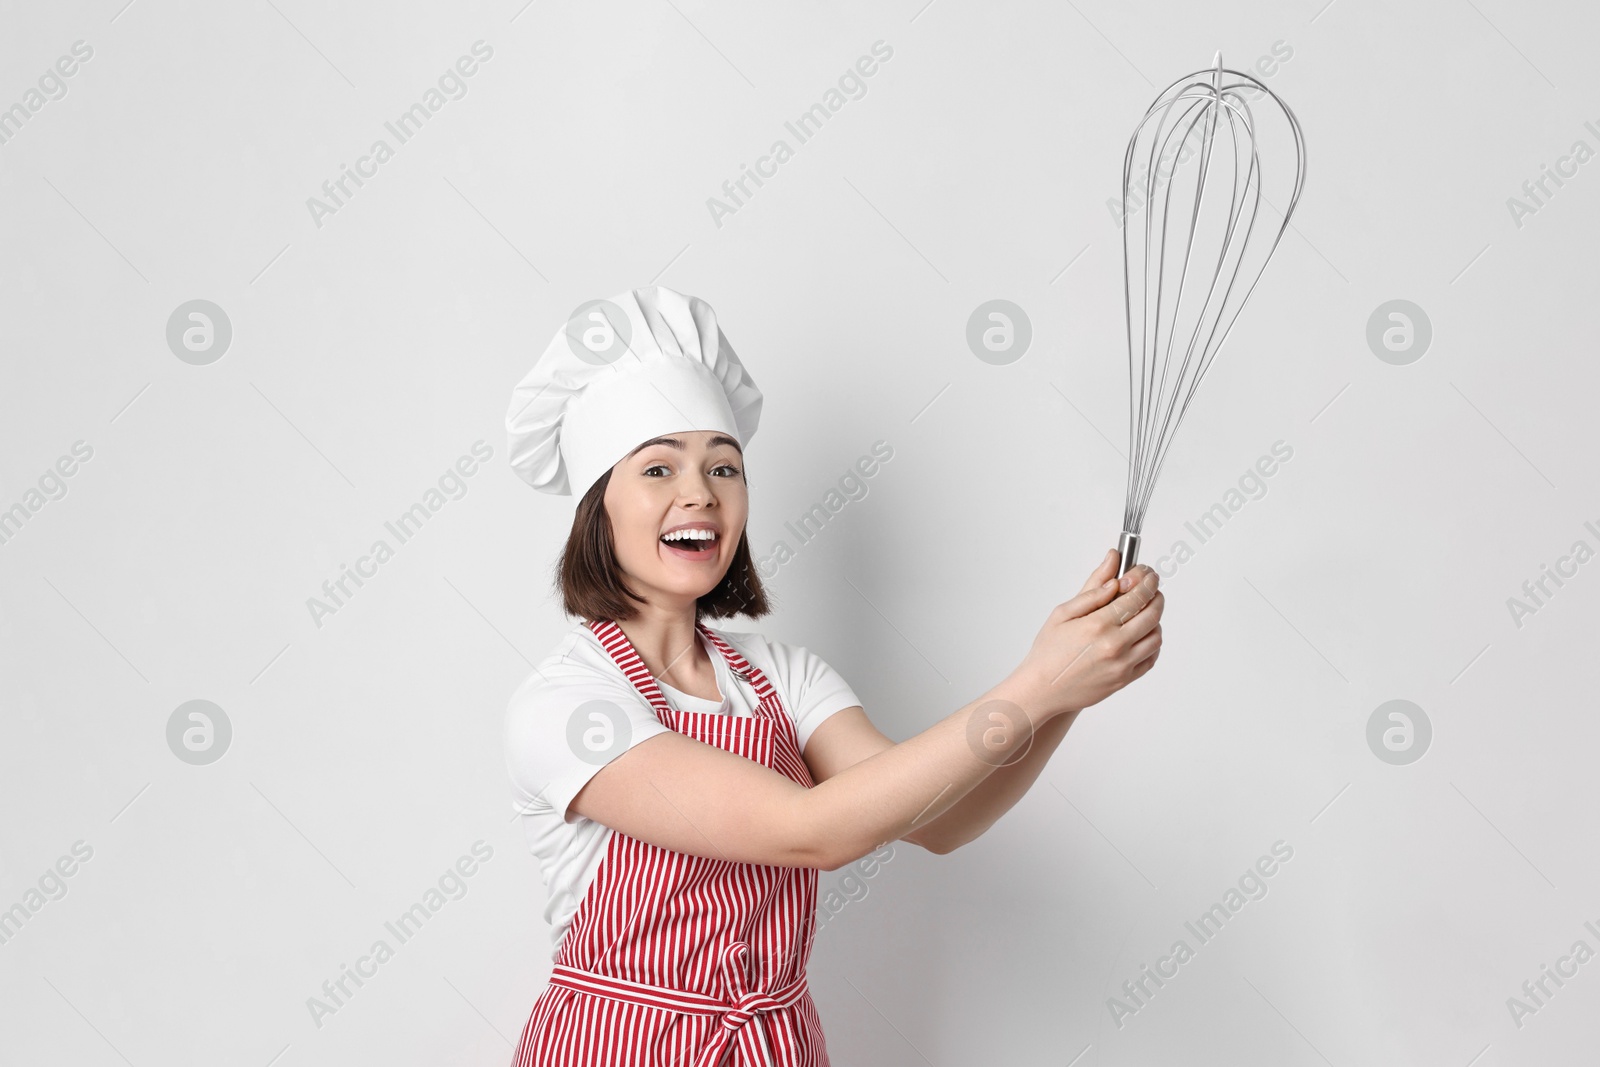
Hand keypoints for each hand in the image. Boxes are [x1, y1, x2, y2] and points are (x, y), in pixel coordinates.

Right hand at [1008, 548, 1163, 719]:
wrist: (1043, 689)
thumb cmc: (1048, 651)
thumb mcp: (1062, 614)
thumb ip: (1092, 592)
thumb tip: (1113, 572)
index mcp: (1098, 625)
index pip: (1136, 597)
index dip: (1147, 582)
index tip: (1149, 575)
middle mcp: (1114, 645)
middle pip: (1152, 615)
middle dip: (1156, 597)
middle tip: (1152, 590)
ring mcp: (1122, 665)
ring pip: (1156, 637)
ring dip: (1156, 620)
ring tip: (1145, 613)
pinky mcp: (1125, 679)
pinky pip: (1151, 658)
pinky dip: (1152, 644)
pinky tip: (1142, 636)